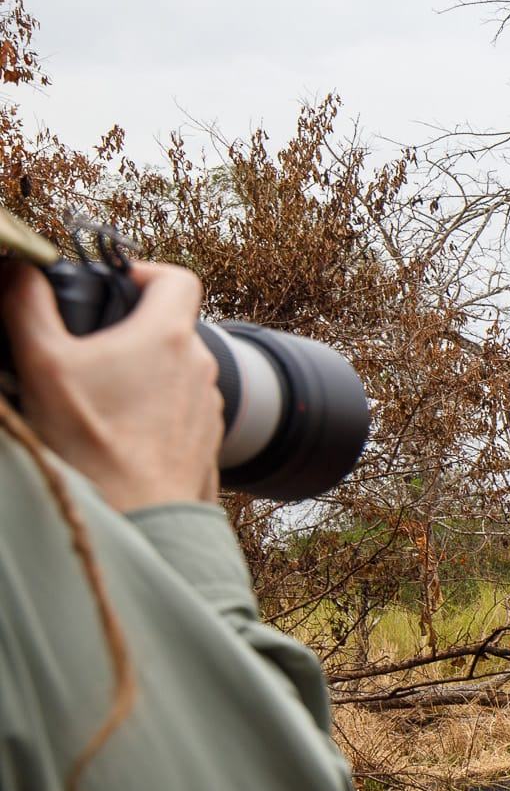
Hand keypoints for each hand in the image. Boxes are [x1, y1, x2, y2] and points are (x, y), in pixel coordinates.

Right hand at [1, 258, 221, 510]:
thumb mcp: (42, 364)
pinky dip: (153, 412)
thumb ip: (27, 307)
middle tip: (84, 349)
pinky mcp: (206, 442)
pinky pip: (180, 412)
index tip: (113, 286)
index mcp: (168, 336)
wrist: (138, 519)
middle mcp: (201, 367)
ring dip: (141, 374)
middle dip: (130, 330)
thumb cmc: (92, 444)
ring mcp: (209, 408)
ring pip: (176, 372)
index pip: (177, 277)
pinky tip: (116, 432)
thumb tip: (19, 271)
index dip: (144, 272)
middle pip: (171, 327)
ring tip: (95, 396)